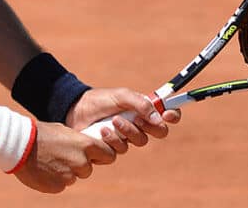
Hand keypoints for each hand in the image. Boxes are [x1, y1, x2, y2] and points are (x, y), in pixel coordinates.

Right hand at [12, 121, 114, 192]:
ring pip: (73, 176)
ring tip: (48, 160)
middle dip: (77, 164)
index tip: (96, 155)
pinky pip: (61, 184)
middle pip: (87, 168)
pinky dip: (54, 178)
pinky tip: (43, 168)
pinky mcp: (58, 186)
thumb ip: (78, 143)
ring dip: (64, 171)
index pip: (109, 155)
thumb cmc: (40, 134)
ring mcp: (70, 176)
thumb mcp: (63, 131)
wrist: (19, 145)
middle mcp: (81, 162)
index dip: (102, 156)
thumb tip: (86, 148)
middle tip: (60, 155)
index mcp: (85, 145)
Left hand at [66, 87, 180, 153]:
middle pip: (159, 132)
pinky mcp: (113, 148)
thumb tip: (160, 118)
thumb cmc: (99, 100)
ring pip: (140, 141)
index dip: (173, 115)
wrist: (75, 109)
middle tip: (136, 118)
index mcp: (143, 109)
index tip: (168, 114)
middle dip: (149, 126)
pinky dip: (112, 140)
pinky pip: (121, 150)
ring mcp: (127, 137)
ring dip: (127, 130)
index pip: (167, 114)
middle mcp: (138, 124)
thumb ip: (141, 104)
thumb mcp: (120, 96)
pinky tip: (101, 131)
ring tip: (112, 121)